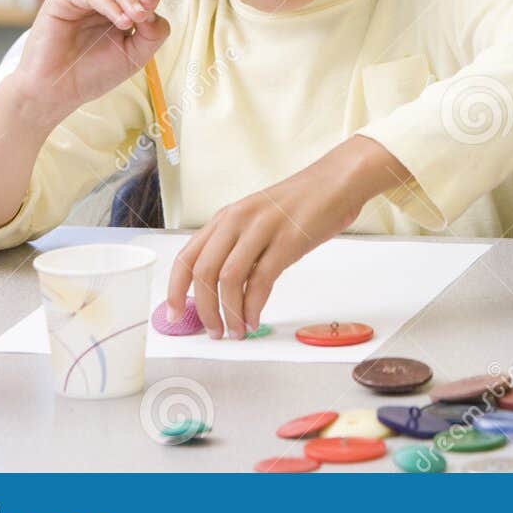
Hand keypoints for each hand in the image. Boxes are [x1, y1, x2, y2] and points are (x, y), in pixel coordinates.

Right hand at [11, 0, 168, 123]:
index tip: (153, 13)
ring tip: (132, 22)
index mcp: (122, 6)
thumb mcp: (136, 54)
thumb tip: (156, 11)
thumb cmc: (94, 73)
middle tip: (148, 6)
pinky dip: (110, 4)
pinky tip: (120, 22)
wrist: (59, 92)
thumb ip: (154, 32)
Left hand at [166, 135, 390, 338]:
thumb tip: (227, 291)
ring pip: (228, 279)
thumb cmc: (302, 203)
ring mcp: (262, 229)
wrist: (338, 180)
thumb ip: (241, 250)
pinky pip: (261, 281)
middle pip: (203, 272)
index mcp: (226, 217)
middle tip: (212, 332)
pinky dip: (253, 307)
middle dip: (203, 309)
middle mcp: (237, 220)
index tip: (174, 313)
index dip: (175, 289)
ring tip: (235, 332)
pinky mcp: (287, 240)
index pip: (186, 256)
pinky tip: (254, 319)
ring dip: (228, 313)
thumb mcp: (259, 222)